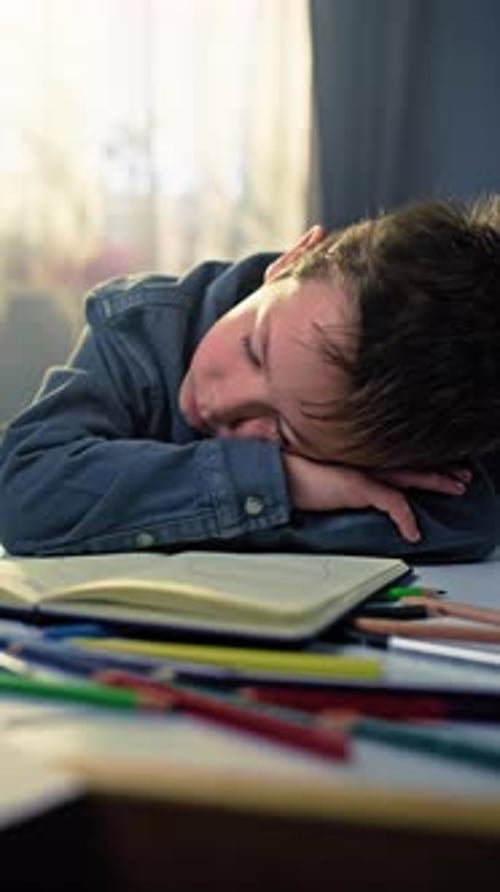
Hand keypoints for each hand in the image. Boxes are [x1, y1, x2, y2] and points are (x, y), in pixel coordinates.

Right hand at [282, 455, 470, 541]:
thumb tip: (338, 493)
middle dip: (437, 470)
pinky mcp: (357, 485)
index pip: (393, 458)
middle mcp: (361, 459)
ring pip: (410, 476)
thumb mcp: (318, 481)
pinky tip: (412, 532)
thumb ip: (333, 483)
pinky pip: (393, 502)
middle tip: (460, 475)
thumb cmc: (287, 476)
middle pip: (408, 463)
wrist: (269, 473)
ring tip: (457, 487)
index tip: (436, 468)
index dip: (417, 463)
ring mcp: (360, 470)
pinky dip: (406, 517)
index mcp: (352, 457)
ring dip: (436, 481)